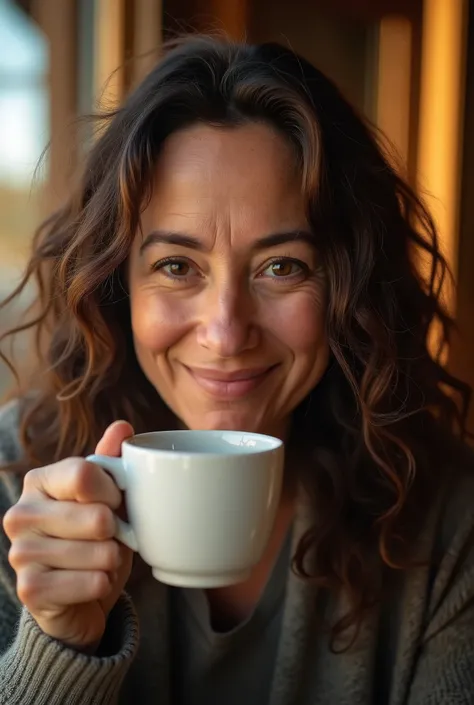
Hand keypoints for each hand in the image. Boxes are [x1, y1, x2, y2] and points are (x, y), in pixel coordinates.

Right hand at [3, 421, 134, 650]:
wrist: (77, 597)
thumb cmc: (93, 538)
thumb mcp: (105, 498)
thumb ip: (111, 463)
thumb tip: (123, 426)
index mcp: (39, 481)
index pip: (85, 474)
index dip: (114, 492)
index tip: (116, 503)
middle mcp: (21, 514)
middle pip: (97, 517)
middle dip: (118, 532)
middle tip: (110, 539)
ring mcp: (20, 553)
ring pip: (100, 552)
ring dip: (113, 561)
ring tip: (102, 561)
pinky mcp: (29, 590)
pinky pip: (93, 582)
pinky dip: (104, 584)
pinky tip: (94, 582)